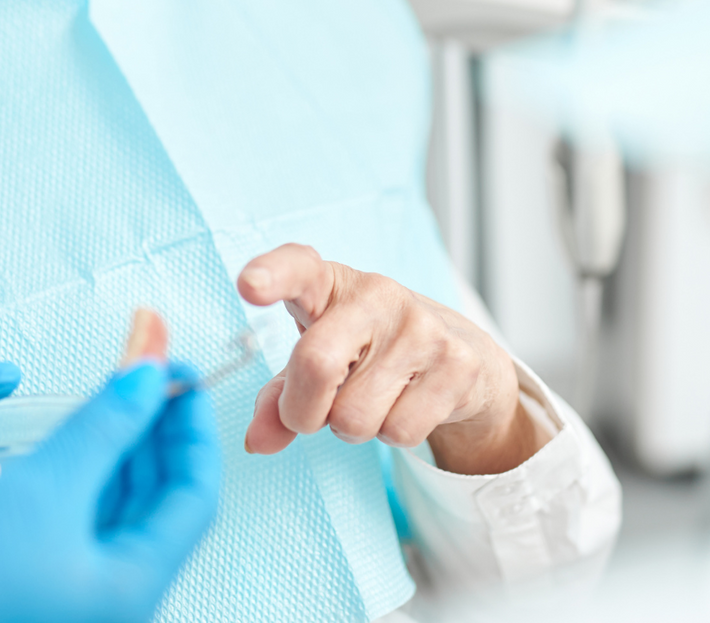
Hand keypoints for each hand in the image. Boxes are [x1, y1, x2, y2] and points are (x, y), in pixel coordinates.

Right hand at [0, 360, 221, 622]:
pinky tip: (78, 434)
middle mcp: (112, 601)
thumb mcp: (41, 488)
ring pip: (120, 508)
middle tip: (145, 370)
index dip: (191, 428)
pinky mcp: (42, 584)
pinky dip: (88, 473)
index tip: (182, 374)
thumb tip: (151, 374)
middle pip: (159, 502)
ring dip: (120, 446)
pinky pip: (84, 520)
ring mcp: (77, 596)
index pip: (195, 498)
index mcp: (130, 590)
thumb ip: (105, 426)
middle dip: (153, 429)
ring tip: (111, 390)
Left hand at [237, 244, 542, 475]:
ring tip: (374, 398)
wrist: (459, 354)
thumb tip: (257, 441)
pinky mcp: (458, 363)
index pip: (298, 267)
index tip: (249, 285)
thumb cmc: (368, 351)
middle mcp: (377, 294)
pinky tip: (407, 404)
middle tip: (313, 412)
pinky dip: (393, 434)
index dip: (273, 274)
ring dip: (354, 427)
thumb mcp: (317, 359)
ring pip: (355, 417)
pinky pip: (399, 431)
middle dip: (302, 412)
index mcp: (330, 284)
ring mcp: (422, 327)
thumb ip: (279, 397)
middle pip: (316, 365)